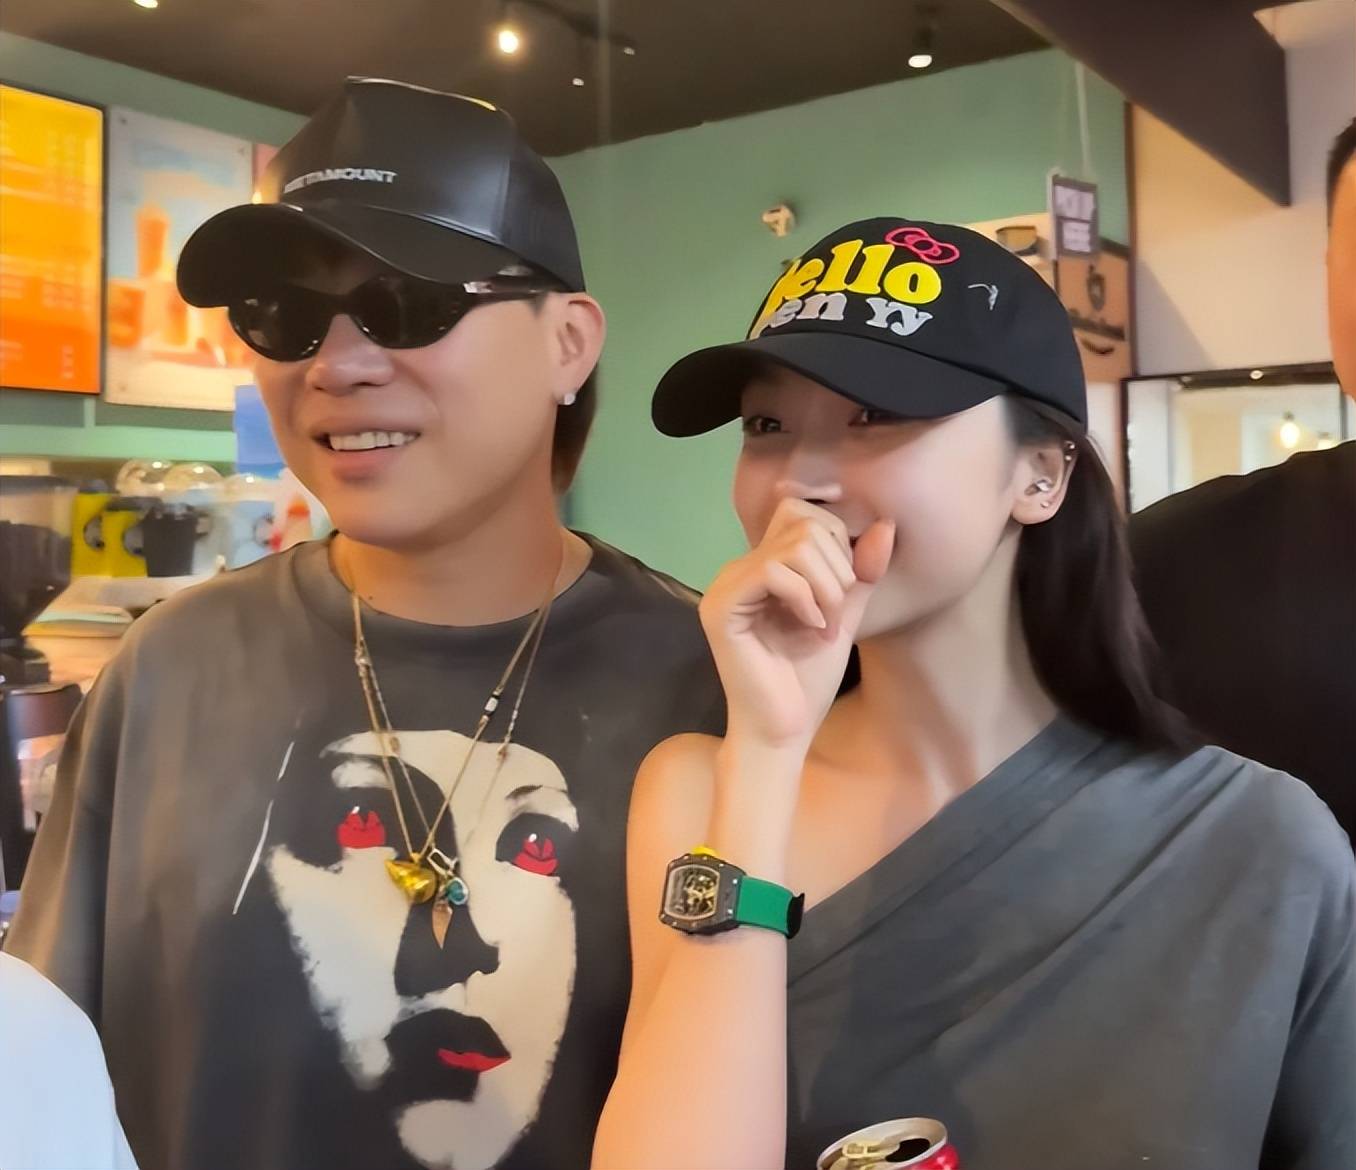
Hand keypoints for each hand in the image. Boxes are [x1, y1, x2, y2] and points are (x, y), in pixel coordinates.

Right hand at [699, 500, 895, 751]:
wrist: (783, 730)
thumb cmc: (808, 680)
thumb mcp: (845, 614)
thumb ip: (861, 571)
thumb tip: (885, 524)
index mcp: (763, 564)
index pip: (802, 512)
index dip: (838, 541)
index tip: (846, 592)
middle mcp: (739, 568)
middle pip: (802, 521)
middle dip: (838, 566)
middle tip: (837, 615)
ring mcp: (726, 585)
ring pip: (793, 544)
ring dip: (827, 586)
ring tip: (826, 625)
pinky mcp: (721, 607)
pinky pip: (772, 571)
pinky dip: (805, 597)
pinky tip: (810, 627)